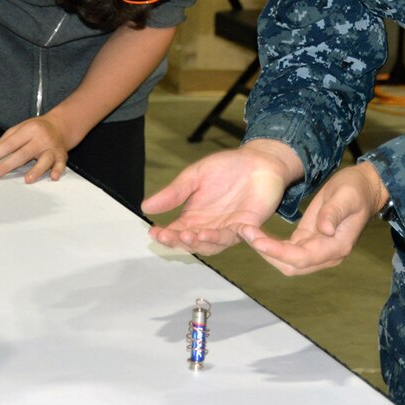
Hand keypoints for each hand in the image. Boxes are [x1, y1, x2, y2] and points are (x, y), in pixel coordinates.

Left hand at [0, 115, 70, 182]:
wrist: (60, 126)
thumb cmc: (36, 129)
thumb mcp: (19, 128)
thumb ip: (5, 140)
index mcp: (29, 130)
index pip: (9, 145)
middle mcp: (41, 138)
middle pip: (23, 154)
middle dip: (6, 166)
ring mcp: (52, 148)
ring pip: (44, 160)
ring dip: (36, 170)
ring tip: (27, 180)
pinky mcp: (62, 156)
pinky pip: (60, 164)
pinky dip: (57, 170)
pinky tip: (53, 177)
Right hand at [142, 142, 297, 254]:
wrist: (258, 160)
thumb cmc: (227, 168)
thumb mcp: (194, 176)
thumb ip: (174, 193)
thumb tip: (145, 207)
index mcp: (194, 217)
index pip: (176, 232)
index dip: (165, 234)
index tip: (153, 231)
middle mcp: (210, 227)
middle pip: (193, 242)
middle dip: (180, 241)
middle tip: (169, 235)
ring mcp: (230, 228)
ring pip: (214, 243)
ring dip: (203, 241)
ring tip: (192, 234)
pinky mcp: (250, 226)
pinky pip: (241, 235)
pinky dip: (233, 235)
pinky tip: (228, 230)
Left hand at [241, 163, 386, 275]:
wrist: (364, 188)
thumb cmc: (356, 190)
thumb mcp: (347, 196)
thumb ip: (334, 213)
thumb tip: (324, 229)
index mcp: (336, 247)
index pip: (302, 258)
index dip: (278, 252)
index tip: (257, 241)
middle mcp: (326, 255)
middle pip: (291, 265)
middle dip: (266, 253)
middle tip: (245, 233)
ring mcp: (317, 250)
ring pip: (286, 261)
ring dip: (265, 250)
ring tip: (245, 232)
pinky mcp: (308, 241)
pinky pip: (286, 250)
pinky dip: (270, 245)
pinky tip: (255, 234)